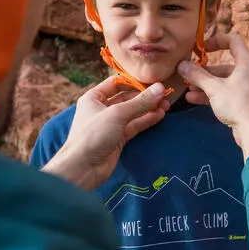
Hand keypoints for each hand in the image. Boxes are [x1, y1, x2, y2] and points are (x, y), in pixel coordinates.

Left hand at [41, 78, 168, 190]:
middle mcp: (101, 109)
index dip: (134, 82)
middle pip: (127, 98)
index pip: (116, 83)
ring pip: (133, 113)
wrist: (82, 168)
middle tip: (164, 94)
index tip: (153, 81)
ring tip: (166, 105)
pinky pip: (134, 125)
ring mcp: (110, 124)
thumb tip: (160, 88)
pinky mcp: (118, 138)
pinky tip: (159, 115)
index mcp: (93, 98)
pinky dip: (146, 120)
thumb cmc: (93, 135)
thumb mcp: (117, 114)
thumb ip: (140, 101)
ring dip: (148, 108)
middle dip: (145, 96)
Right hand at [177, 32, 248, 159]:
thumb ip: (197, 75)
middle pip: (225, 66)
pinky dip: (213, 95)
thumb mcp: (214, 88)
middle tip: (189, 75)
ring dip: (206, 85)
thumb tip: (182, 65)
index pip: (233, 41)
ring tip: (188, 90)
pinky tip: (195, 100)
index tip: (201, 48)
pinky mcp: (247, 103)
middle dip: (205, 71)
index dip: (216, 40)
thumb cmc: (238, 105)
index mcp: (247, 63)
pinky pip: (228, 94)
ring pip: (225, 82)